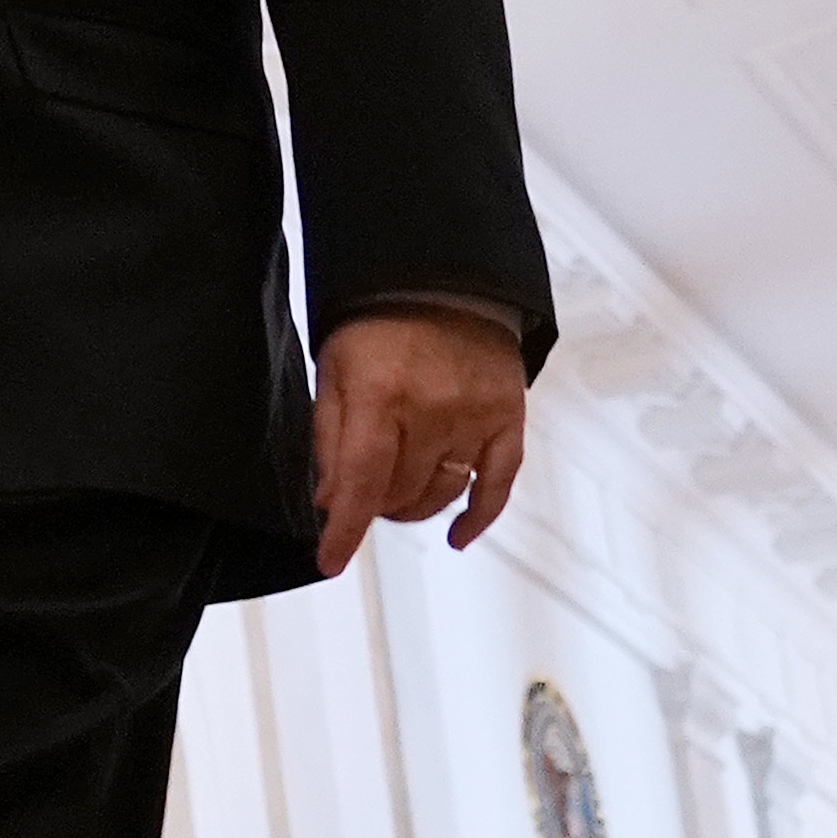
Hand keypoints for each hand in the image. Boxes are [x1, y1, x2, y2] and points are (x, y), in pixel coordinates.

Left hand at [311, 306, 527, 576]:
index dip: (344, 529)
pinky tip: (457, 534)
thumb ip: (329, 437)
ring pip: (443, 494)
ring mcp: (475, 415)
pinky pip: (498, 483)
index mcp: (380, 393)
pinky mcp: (508, 417)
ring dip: (415, 509)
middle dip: (375, 507)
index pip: (361, 481)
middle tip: (362, 498)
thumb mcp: (333, 370)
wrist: (442, 277)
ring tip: (396, 501)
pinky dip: (478, 516)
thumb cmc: (377, 322)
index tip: (330, 560)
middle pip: (402, 493)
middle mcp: (433, 408)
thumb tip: (329, 500)